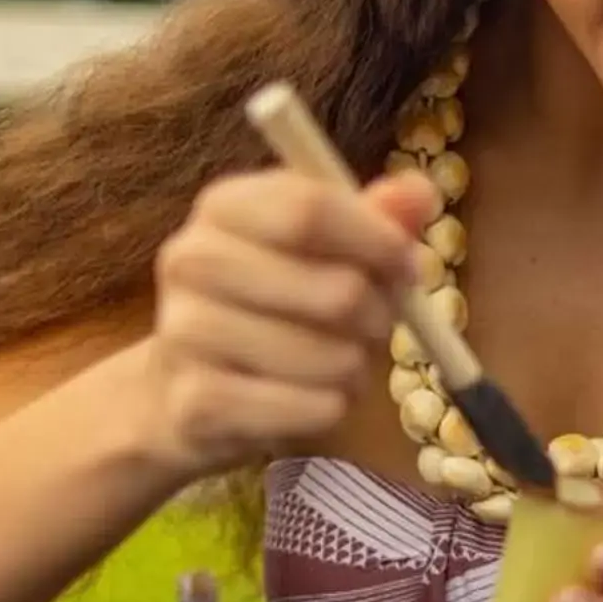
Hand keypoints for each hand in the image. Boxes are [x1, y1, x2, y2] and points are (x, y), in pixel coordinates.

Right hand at [138, 167, 437, 479]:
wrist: (187, 393)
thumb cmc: (274, 307)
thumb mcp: (322, 249)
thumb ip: (375, 217)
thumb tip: (419, 193)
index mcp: (224, 206)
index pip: (312, 209)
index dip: (379, 241)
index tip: (408, 267)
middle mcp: (192, 260)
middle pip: (336, 291)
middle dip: (379, 315)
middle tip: (379, 325)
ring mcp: (183, 332)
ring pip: (329, 358)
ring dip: (355, 367)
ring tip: (338, 363)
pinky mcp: (196, 404)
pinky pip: (311, 408)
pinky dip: (332, 408)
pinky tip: (313, 400)